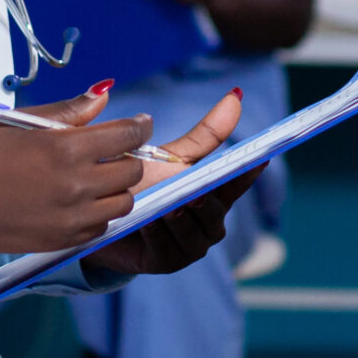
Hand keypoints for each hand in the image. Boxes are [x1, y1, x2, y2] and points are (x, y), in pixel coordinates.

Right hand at [0, 84, 148, 254]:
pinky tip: (80, 201)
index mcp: (65, 148)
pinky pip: (103, 225)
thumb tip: (104, 94)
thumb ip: (69, 111)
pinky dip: (99, 211)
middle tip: (112, 150)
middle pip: (132, 170)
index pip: (127, 135)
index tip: (140, 123)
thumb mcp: (22, 122)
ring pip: (124, 201)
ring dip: (116, 187)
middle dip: (128, 156)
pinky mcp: (65, 239)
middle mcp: (75, 184)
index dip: (139, 126)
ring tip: (96, 177)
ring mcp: (72, 216)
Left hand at [88, 89, 254, 276]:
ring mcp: (190, 244)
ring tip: (169, 207)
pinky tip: (148, 223)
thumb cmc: (141, 180)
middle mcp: (208, 221)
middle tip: (196, 193)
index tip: (259, 158)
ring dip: (182, 220)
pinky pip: (170, 250)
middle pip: (217, 212)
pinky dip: (161, 236)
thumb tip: (236, 96)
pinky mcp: (167, 262)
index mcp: (214, 193)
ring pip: (196, 234)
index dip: (249, 173)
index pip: (238, 182)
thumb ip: (206, 134)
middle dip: (207, 203)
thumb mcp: (174, 156)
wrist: (98, 212)